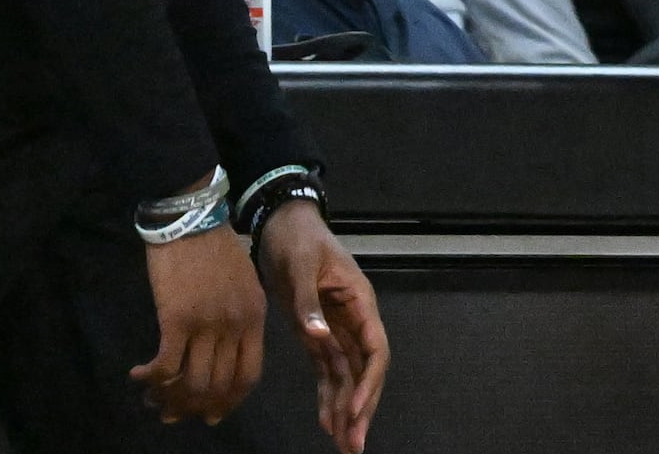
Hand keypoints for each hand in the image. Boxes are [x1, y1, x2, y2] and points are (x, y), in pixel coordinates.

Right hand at [132, 221, 263, 429]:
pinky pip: (166, 367)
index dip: (229, 400)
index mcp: (256, 317)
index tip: (212, 414)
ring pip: (191, 382)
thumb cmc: (215, 252)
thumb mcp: (243, 285)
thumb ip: (238, 320)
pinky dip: (151, 380)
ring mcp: (208, 324)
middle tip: (172, 414)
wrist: (193, 221)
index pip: (249, 374)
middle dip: (193, 407)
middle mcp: (236, 325)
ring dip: (168, 399)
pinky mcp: (177, 320)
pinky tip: (138, 376)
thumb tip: (221, 356)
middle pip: (218, 385)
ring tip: (152, 398)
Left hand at [258, 199, 388, 452]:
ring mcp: (336, 330)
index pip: (374, 350)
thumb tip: (318, 336)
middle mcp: (353, 321)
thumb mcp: (301, 266)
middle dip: (362, 408)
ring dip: (347, 410)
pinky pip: (328, 371)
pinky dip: (328, 397)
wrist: (283, 226)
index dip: (368, 384)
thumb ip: (308, 302)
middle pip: (366, 371)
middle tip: (354, 444)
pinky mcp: (316, 335)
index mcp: (359, 303)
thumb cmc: (298, 240)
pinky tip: (326, 422)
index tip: (353, 413)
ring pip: (349, 377)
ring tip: (344, 444)